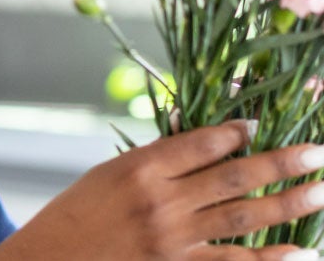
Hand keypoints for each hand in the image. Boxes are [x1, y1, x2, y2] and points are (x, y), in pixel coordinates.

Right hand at [0, 121, 323, 259]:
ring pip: (244, 217)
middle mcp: (162, 201)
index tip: (258, 125)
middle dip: (280, 163)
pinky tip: (302, 251)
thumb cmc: (74, 215)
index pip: (201, 143)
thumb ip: (154, 161)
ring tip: (319, 191)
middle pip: (233, 177)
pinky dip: (271, 259)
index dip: (235, 132)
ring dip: (288, 204)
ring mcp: (173, 239)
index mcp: (139, 168)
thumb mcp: (106, 175)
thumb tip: (203, 144)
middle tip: (316, 153)